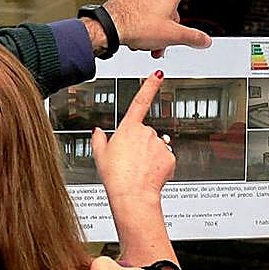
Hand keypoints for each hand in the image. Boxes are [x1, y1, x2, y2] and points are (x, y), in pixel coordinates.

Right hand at [91, 72, 173, 204]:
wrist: (132, 195)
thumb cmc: (116, 176)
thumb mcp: (99, 156)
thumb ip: (99, 139)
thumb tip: (98, 132)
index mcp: (129, 129)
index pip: (141, 101)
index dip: (150, 85)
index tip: (158, 74)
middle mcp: (146, 133)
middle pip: (145, 134)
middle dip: (140, 144)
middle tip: (130, 160)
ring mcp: (159, 145)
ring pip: (156, 147)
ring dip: (150, 156)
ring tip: (139, 170)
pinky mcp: (170, 157)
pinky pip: (165, 159)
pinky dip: (159, 166)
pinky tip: (149, 174)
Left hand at [103, 0, 216, 56]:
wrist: (108, 27)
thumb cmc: (136, 25)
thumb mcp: (171, 36)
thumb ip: (192, 37)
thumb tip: (204, 40)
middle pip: (171, 7)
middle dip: (170, 26)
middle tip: (164, 41)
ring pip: (155, 12)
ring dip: (155, 30)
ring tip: (148, 43)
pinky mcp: (127, 0)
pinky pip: (140, 12)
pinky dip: (142, 25)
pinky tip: (137, 36)